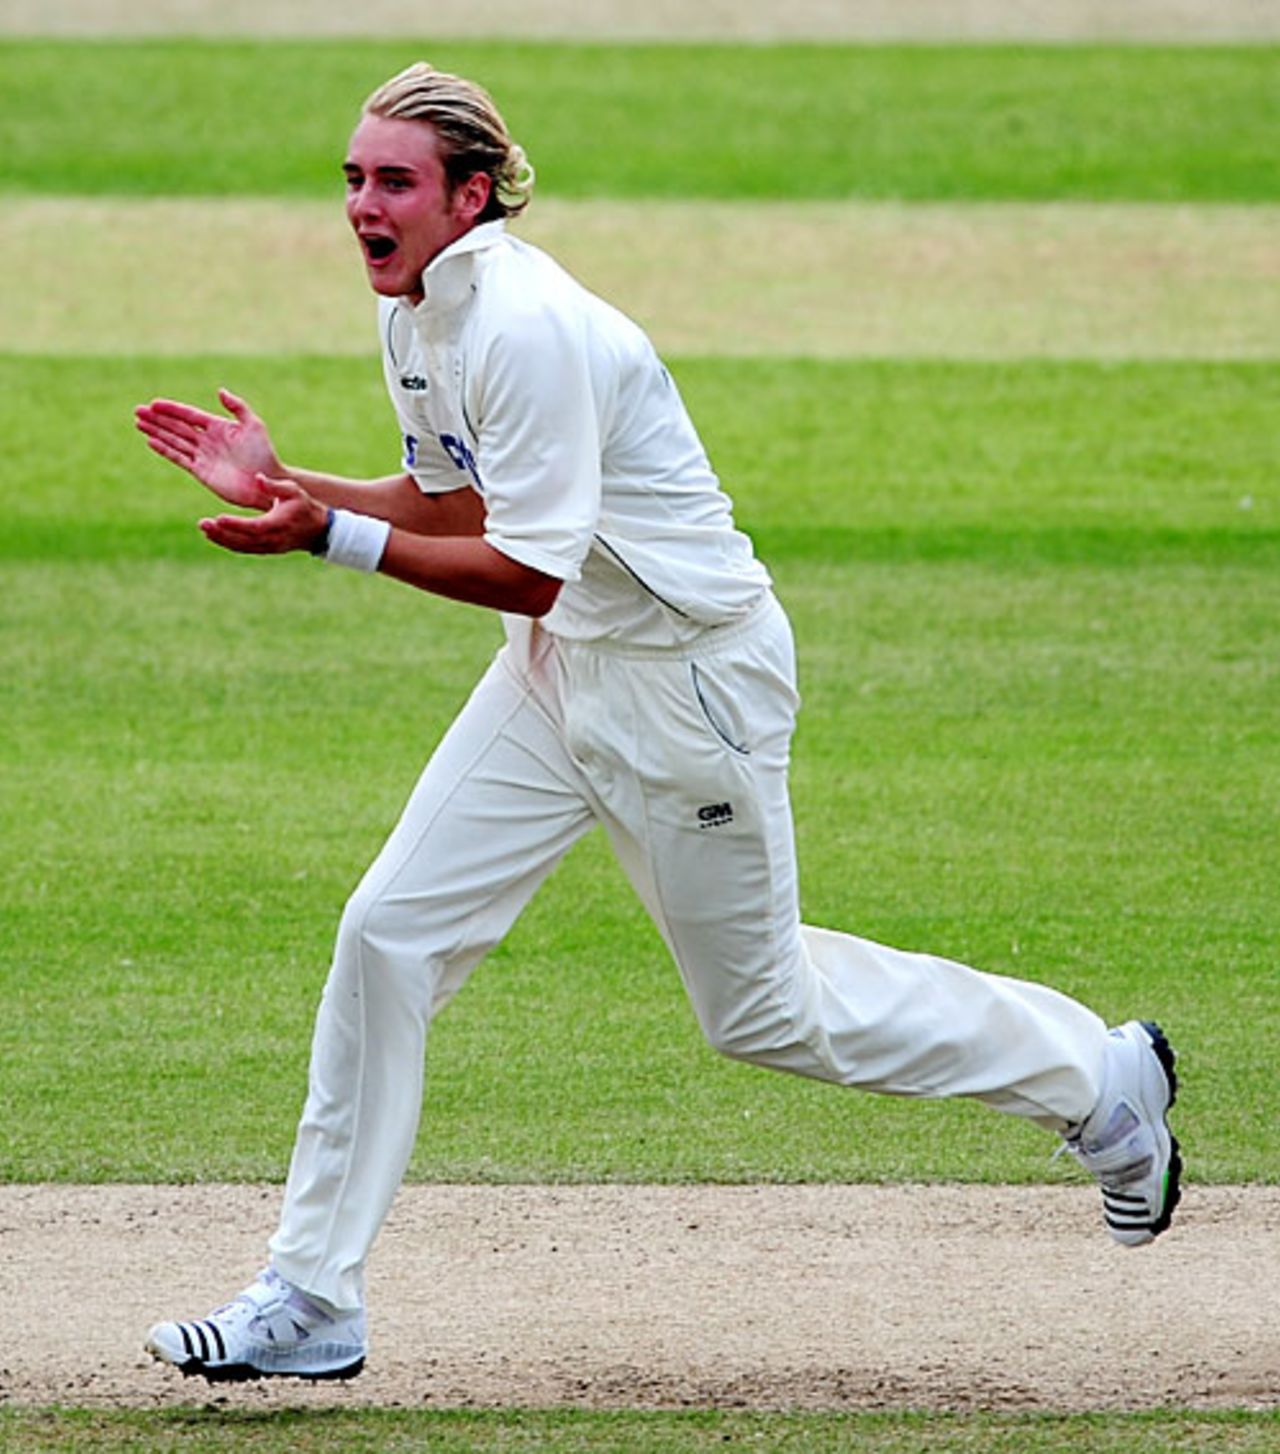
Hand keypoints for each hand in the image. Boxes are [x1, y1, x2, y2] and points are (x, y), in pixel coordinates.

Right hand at [134, 388, 282, 508]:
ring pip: (175, 441)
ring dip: (157, 432)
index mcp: (218, 426)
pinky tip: (151, 442)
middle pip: (177, 427)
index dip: (171, 409)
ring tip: (138, 423)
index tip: (153, 404)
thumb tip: (220, 391)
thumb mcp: (254, 426)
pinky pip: (179, 458)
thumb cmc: (265, 454)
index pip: (189, 415)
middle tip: (137, 411)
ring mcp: (203, 456)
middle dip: (157, 419)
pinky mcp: (201, 472)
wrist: (267, 483)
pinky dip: (165, 450)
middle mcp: (208, 440)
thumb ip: (238, 407)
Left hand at [199, 476, 329, 556]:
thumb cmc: (304, 507)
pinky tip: (214, 535)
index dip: (236, 524)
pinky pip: (244, 549)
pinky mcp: (265, 550)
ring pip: (241, 547)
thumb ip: (275, 486)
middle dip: (221, 533)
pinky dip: (228, 543)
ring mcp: (268, 547)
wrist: (318, 531)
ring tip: (204, 529)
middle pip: (243, 540)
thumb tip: (257, 477)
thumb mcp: (294, 491)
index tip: (218, 518)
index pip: (254, 527)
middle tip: (203, 524)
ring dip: (221, 539)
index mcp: (278, 524)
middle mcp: (272, 539)